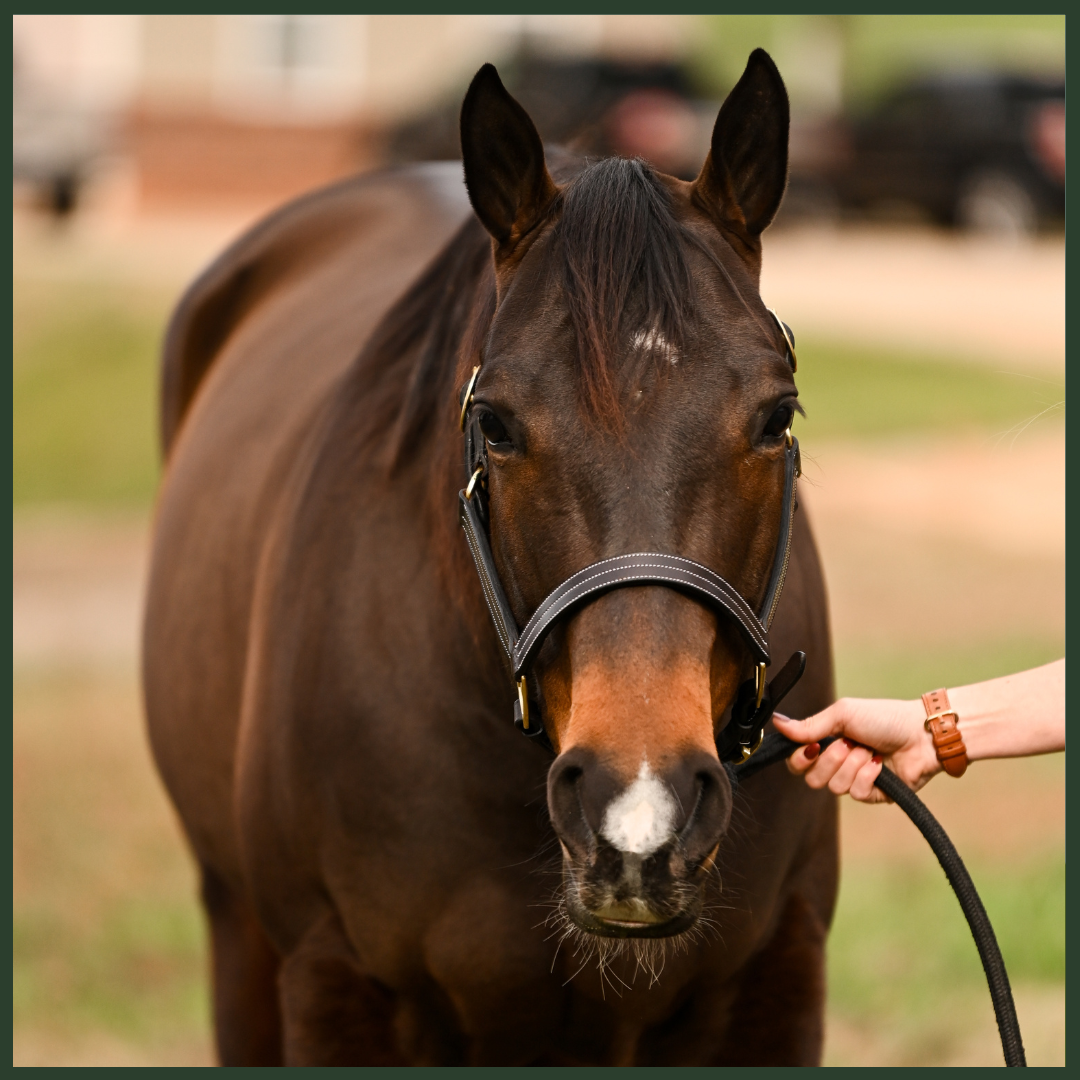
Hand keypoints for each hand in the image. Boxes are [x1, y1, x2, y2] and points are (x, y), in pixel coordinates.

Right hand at [772, 697, 937, 803]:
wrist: (921, 733)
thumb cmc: (883, 718)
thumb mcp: (842, 715)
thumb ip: (809, 725)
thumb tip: (776, 722)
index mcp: (826, 743)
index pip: (797, 763)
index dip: (799, 759)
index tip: (811, 747)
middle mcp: (838, 763)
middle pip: (812, 778)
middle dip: (830, 760)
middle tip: (848, 744)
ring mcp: (855, 779)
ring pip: (834, 787)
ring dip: (852, 765)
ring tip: (868, 751)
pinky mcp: (873, 794)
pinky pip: (856, 794)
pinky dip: (867, 776)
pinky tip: (879, 764)